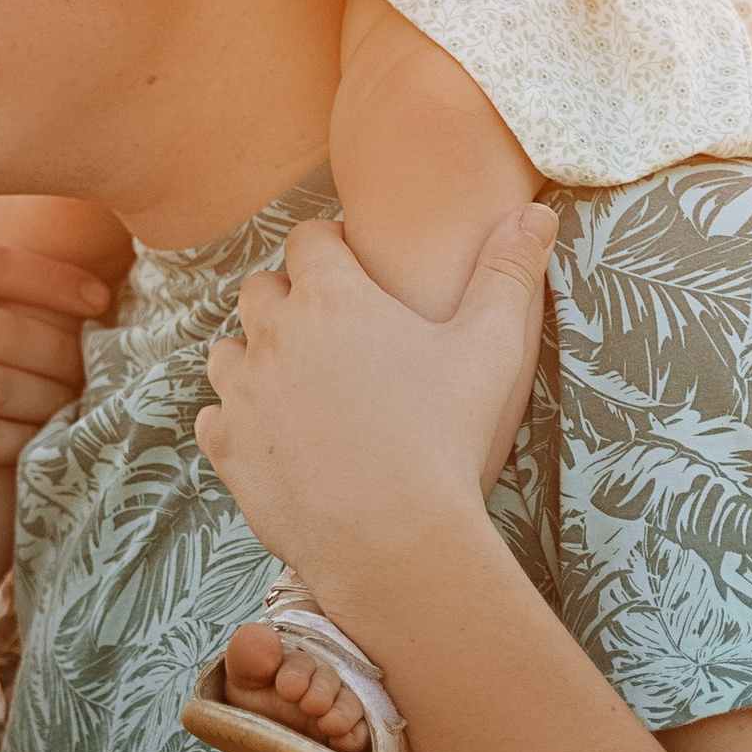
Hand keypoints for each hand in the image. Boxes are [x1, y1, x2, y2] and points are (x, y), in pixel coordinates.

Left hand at [196, 210, 554, 629]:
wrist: (396, 539)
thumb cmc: (447, 438)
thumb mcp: (492, 348)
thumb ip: (508, 273)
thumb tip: (536, 212)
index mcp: (331, 296)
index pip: (308, 239)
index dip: (330, 249)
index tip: (353, 268)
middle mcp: (274, 333)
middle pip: (262, 289)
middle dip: (290, 299)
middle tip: (331, 331)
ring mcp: (242, 391)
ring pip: (229, 350)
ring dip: (256, 357)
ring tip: (298, 384)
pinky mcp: (226, 447)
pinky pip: (214, 415)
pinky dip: (237, 420)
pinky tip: (273, 436)